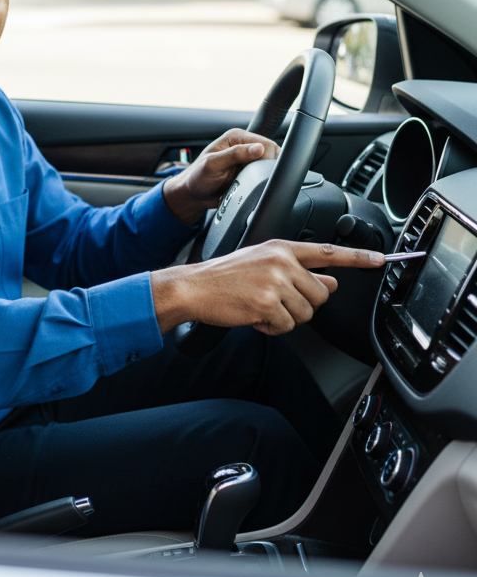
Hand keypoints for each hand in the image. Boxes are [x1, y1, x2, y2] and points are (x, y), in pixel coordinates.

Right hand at [151, 240, 385, 335]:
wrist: (193, 287)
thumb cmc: (224, 277)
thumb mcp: (262, 265)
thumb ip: (297, 272)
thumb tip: (330, 281)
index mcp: (281, 248)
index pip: (328, 252)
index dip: (359, 257)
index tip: (382, 260)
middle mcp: (281, 262)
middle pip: (320, 294)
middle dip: (302, 305)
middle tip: (275, 302)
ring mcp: (275, 283)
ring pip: (306, 313)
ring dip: (286, 319)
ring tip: (261, 308)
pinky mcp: (267, 304)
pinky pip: (287, 326)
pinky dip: (272, 328)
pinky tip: (255, 317)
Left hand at [162, 128, 279, 224]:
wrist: (193, 195)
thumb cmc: (197, 178)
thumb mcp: (213, 164)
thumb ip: (235, 155)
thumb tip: (259, 148)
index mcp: (236, 137)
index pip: (266, 143)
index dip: (268, 158)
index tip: (263, 172)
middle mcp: (244, 146)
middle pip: (271, 155)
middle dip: (268, 168)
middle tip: (258, 181)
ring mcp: (248, 160)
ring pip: (270, 167)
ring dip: (266, 176)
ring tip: (255, 184)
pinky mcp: (250, 173)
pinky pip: (265, 177)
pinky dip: (263, 183)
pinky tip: (255, 187)